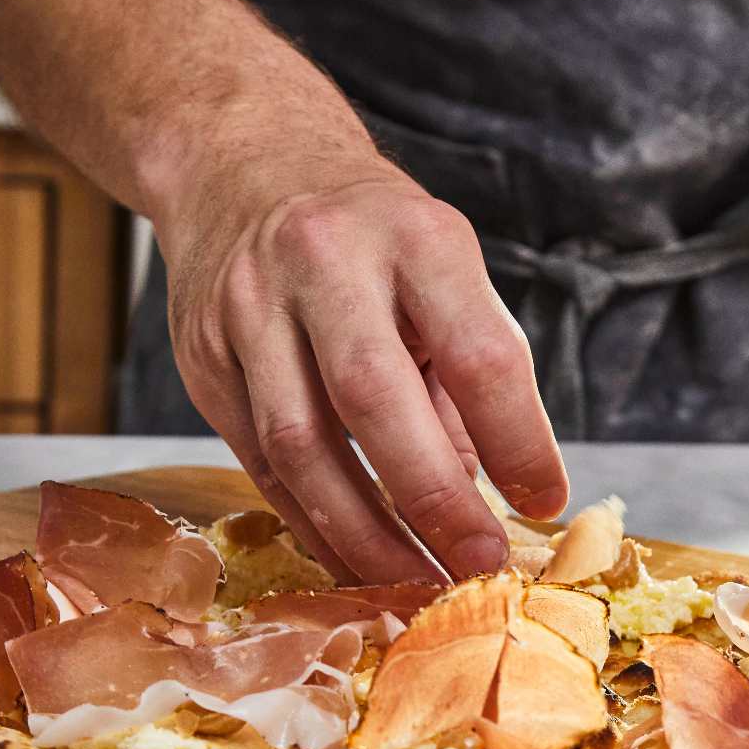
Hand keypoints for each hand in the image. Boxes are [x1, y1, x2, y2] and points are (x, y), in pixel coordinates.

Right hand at [159, 154, 566, 584]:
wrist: (242, 166)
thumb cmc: (375, 238)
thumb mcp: (445, 269)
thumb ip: (473, 372)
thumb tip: (507, 492)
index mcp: (415, 236)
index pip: (476, 352)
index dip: (517, 441)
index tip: (545, 502)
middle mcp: (324, 263)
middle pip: (374, 400)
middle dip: (434, 500)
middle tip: (480, 564)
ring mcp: (249, 310)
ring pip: (302, 447)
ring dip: (367, 535)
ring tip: (420, 582)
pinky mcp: (203, 359)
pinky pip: (262, 464)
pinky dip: (316, 524)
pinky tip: (359, 562)